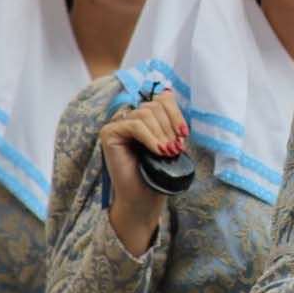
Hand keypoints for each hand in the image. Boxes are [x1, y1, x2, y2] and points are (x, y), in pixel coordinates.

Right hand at [100, 89, 187, 255]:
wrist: (143, 199)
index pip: (160, 98)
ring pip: (145, 113)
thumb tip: (170, 93)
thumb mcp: (169, 142)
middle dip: (170, 126)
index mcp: (145, 118)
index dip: (175, 113)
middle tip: (176, 148)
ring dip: (161, 133)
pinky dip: (150, 137)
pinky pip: (134, 125)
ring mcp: (117, 124)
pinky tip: (158, 151)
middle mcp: (129, 117)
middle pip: (154, 105)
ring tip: (168, 152)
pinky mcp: (109, 133)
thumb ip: (169, 121)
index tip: (184, 134)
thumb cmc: (157, 174)